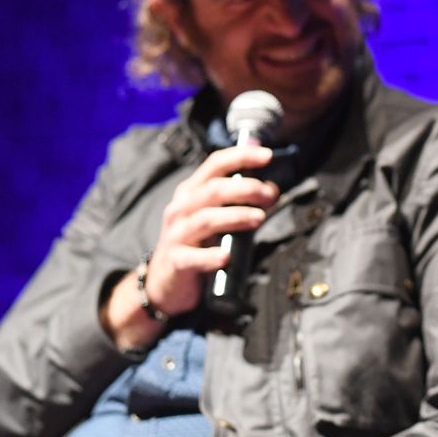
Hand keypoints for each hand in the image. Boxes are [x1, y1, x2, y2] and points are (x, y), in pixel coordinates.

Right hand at [146, 145, 277, 315]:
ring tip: (259, 217)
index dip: (241, 157)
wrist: (166, 281)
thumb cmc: (198, 243)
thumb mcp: (216, 217)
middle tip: (270, 195)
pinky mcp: (176, 261)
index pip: (215, 164)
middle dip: (246, 189)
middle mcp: (181, 208)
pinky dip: (210, 256)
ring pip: (206, 219)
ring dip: (236, 216)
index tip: (267, 156)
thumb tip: (271, 190)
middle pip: (213, 190)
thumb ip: (240, 202)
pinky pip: (193, 257)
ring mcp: (177, 234)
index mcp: (192, 192)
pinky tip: (226, 256)